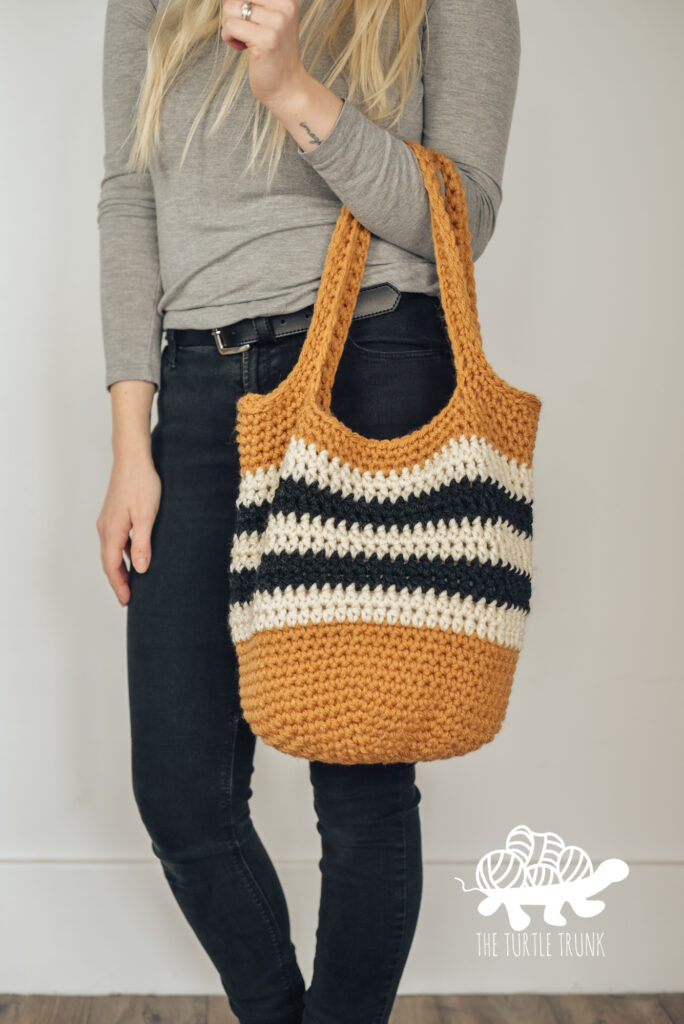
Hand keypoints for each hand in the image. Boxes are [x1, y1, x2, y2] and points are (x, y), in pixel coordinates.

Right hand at [96, 453, 160, 605]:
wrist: (133, 459)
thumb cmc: (141, 484)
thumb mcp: (146, 516)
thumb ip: (142, 544)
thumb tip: (140, 569)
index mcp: (111, 531)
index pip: (111, 567)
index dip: (119, 585)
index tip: (127, 601)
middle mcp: (105, 528)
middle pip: (109, 562)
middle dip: (119, 581)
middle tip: (130, 598)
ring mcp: (108, 521)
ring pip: (112, 552)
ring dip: (120, 568)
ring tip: (133, 582)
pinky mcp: (114, 514)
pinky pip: (115, 541)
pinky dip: (122, 554)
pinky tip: (134, 556)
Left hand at [221, 0, 305, 106]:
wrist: (288, 86)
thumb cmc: (274, 54)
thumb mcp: (269, 19)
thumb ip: (253, 2)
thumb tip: (226, 0)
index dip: (239, 5)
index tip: (249, 22)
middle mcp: (285, 4)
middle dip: (232, 14)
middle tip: (245, 31)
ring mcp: (277, 22)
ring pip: (230, 9)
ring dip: (230, 27)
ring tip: (245, 40)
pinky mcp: (266, 39)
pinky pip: (230, 26)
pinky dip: (230, 38)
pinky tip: (243, 48)